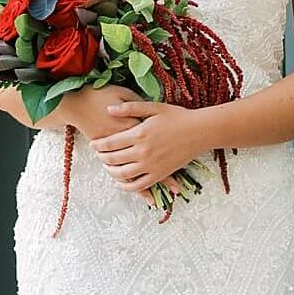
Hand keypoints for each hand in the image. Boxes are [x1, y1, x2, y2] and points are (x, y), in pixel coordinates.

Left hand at [87, 96, 207, 194]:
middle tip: (97, 155)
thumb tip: (109, 109)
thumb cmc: (177, 116)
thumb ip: (130, 108)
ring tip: (107, 167)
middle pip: (113, 159)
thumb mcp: (153, 107)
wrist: (200, 131)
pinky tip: (121, 183)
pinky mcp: (160, 174)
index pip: (110, 143)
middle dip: (102, 158)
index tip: (93, 144)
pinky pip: (139, 185)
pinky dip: (127, 187)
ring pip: (123, 174)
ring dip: (111, 172)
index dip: (98, 145)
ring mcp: (151, 165)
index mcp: (139, 134)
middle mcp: (143, 151)